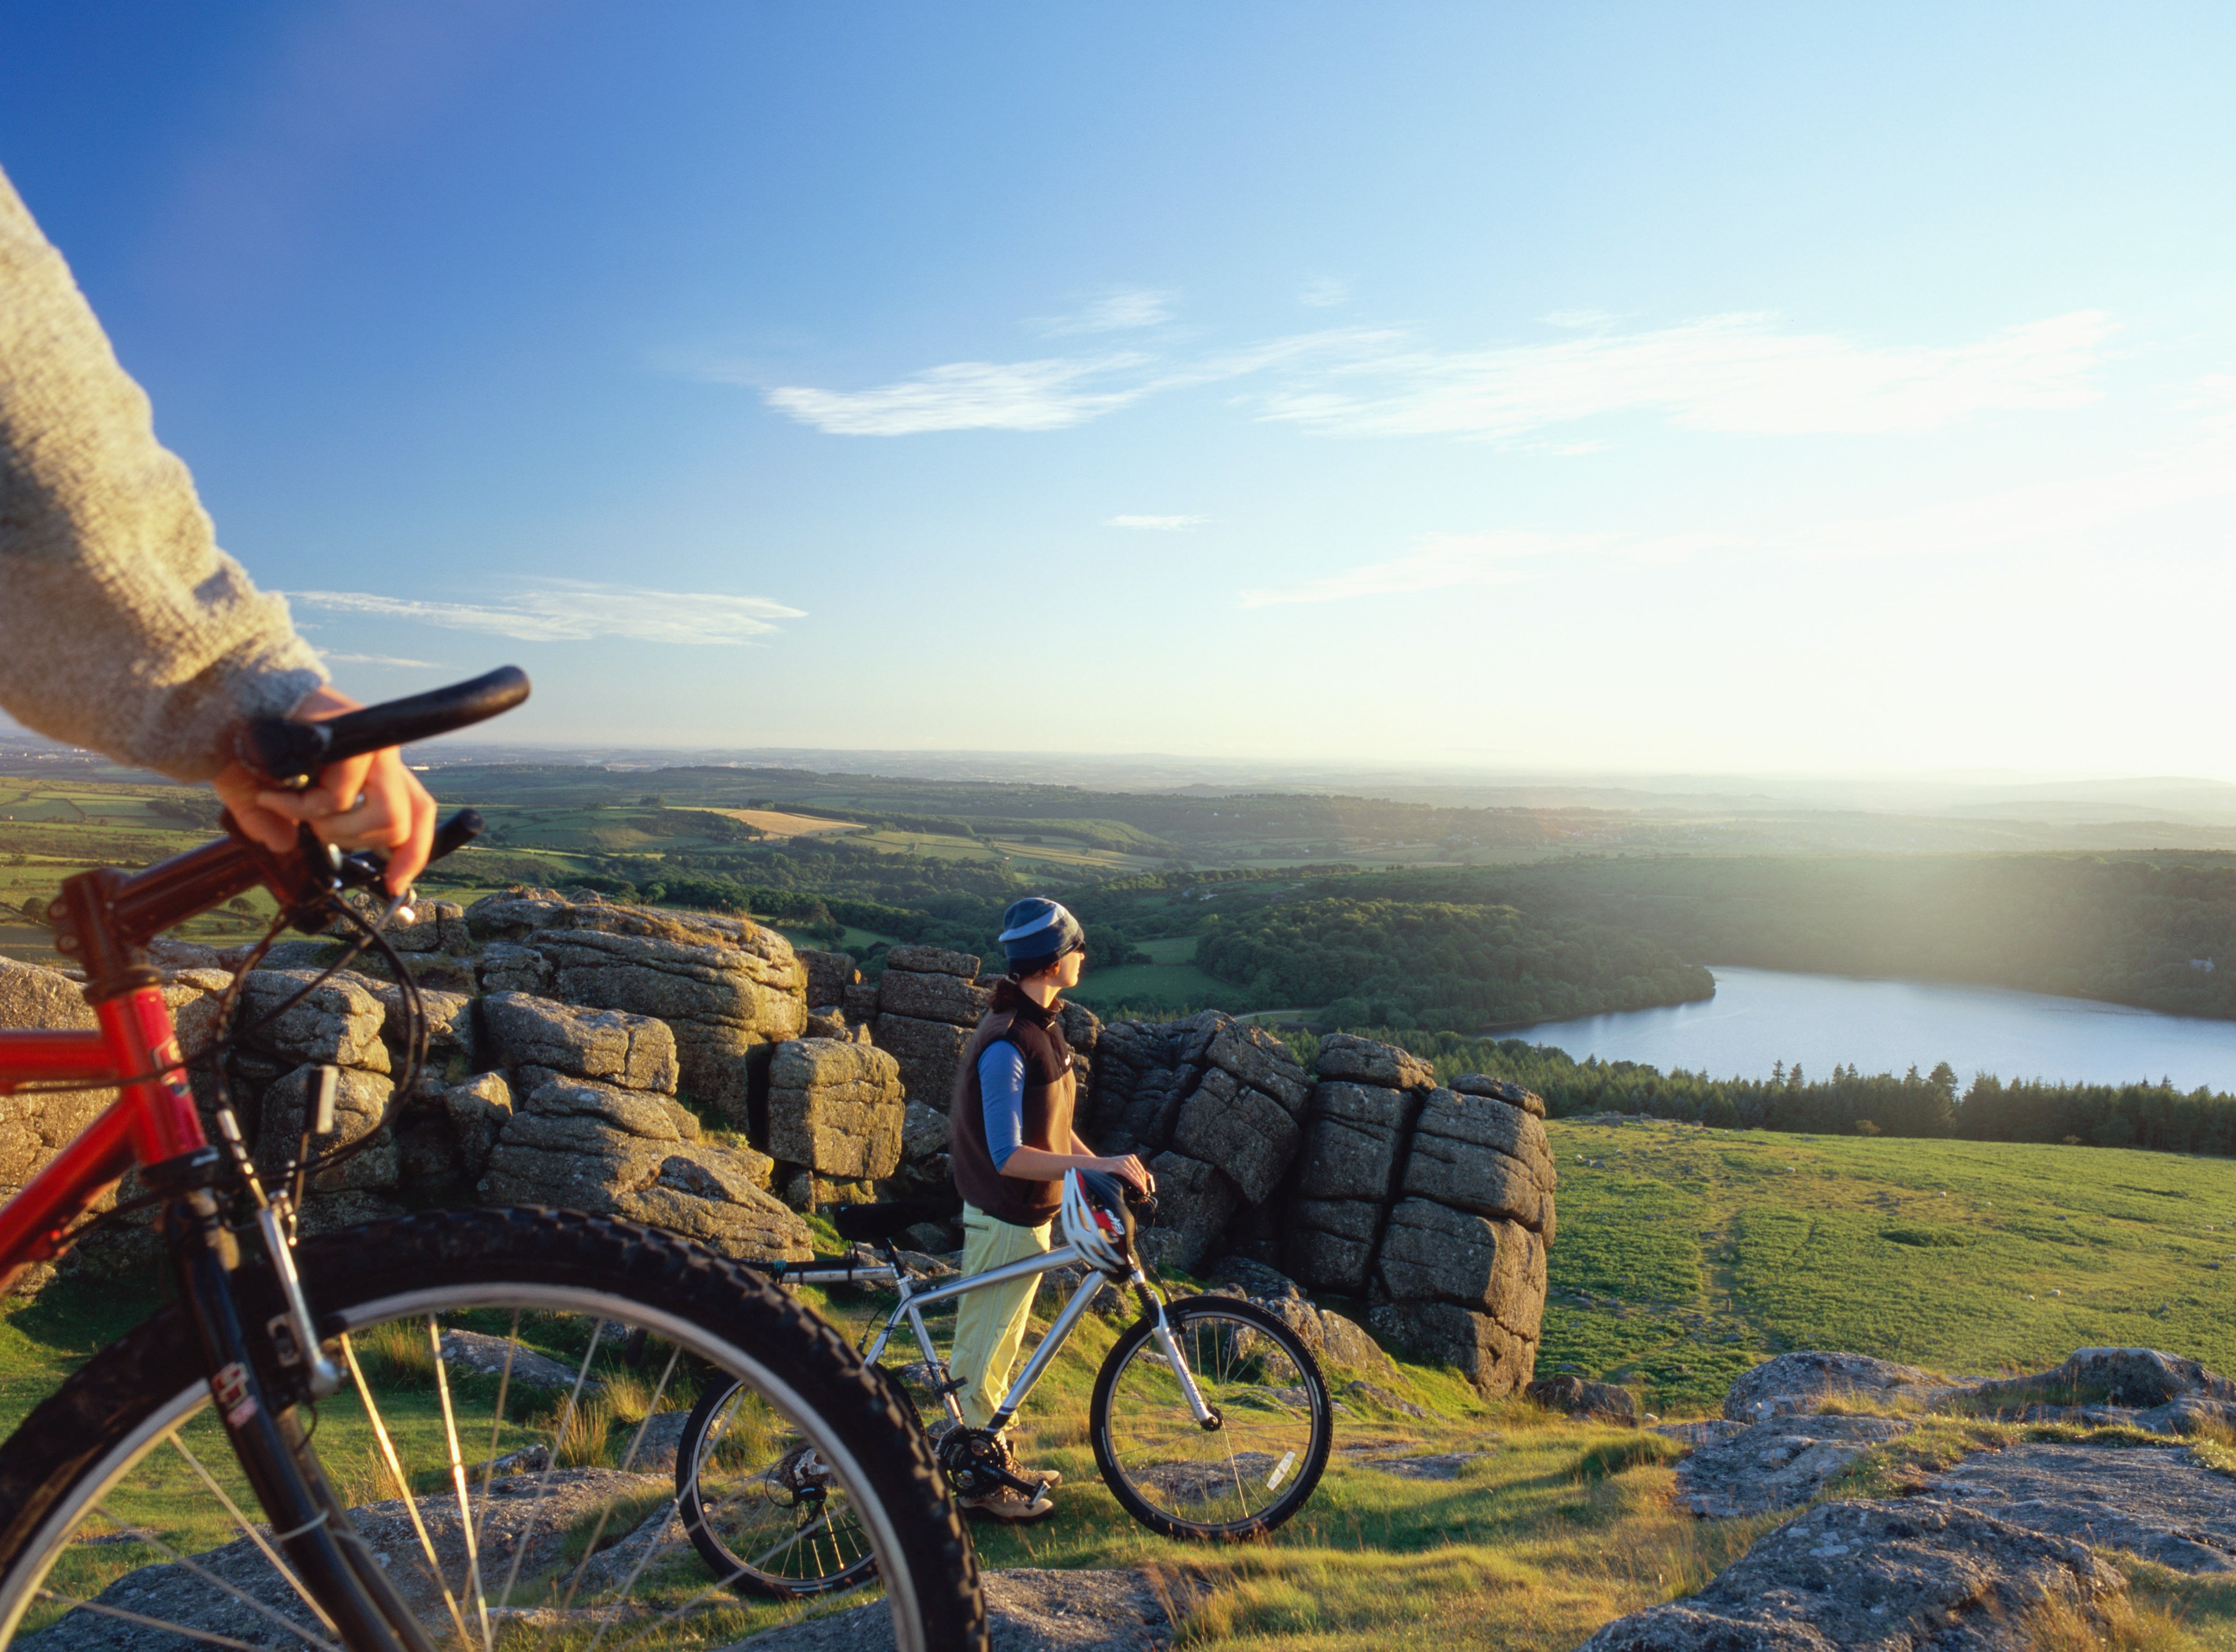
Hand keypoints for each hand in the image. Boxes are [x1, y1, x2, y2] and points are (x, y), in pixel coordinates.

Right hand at [211, 687, 438, 894]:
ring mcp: (372, 745)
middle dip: (351, 840)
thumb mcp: (269, 800)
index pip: (419, 814)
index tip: (394, 884)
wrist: (225, 711)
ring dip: (327, 825)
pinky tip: (274, 791)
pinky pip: (340, 796)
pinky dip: (301, 807)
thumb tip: (285, 845)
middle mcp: (383, 758)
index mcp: (378, 774)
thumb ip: (280, 826)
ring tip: (289, 802)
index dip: (414, 853)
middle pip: (401, 823)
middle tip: (312, 826)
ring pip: (380, 815)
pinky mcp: (351, 735)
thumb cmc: (250, 753)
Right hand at [1097, 1154, 1155, 1197]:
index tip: (1147, 1188)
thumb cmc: (1110, 1168)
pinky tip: (1138, 1185)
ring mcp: (1123, 1161)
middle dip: (1143, 1183)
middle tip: (1145, 1192)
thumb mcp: (1123, 1167)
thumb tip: (1148, 1177)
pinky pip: (1129, 1174)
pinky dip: (1135, 1180)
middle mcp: (1128, 1158)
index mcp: (1131, 1158)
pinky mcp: (1118, 1165)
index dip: (1145, 1180)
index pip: (1141, 1170)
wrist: (1096, 1165)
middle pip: (1139, 1172)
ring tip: (1143, 1191)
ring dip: (1140, 1183)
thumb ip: (1134, 1171)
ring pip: (1135, 1173)